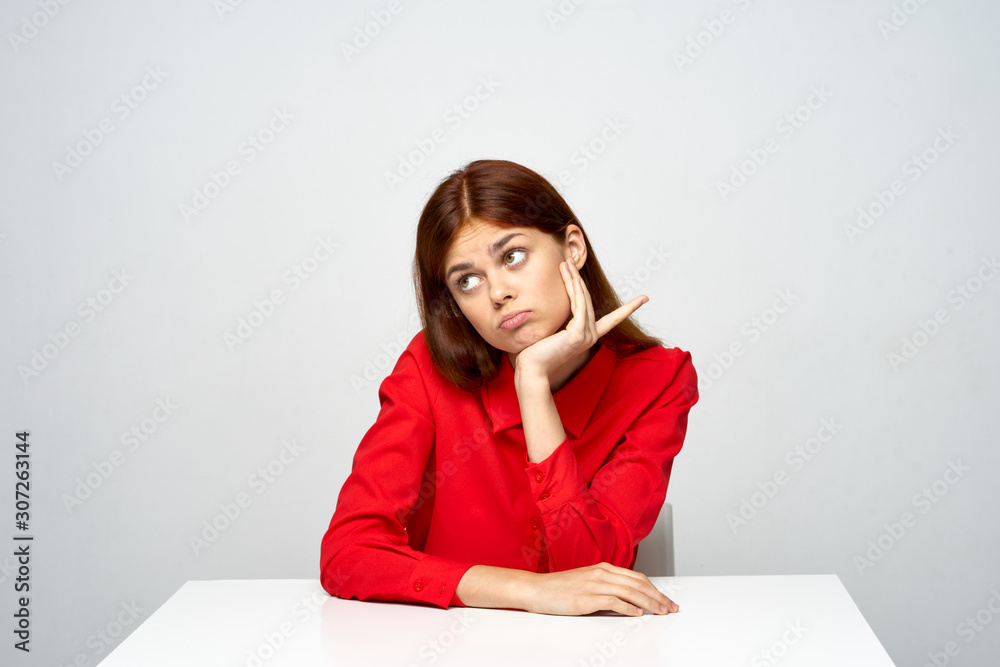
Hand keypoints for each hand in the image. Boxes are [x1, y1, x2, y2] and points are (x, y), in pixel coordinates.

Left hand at [514, 259, 647, 382]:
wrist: (532, 370)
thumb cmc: (537, 353)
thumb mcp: (553, 333)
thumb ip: (561, 321)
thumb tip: (556, 308)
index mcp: (588, 337)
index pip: (612, 320)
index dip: (628, 308)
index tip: (645, 298)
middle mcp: (591, 336)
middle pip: (587, 300)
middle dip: (578, 279)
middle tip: (569, 261)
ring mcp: (586, 335)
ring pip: (582, 300)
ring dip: (573, 279)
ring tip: (565, 262)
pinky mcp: (578, 333)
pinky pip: (578, 305)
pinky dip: (574, 288)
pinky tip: (569, 275)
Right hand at [521, 562, 678, 616]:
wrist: (537, 589)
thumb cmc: (560, 588)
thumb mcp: (587, 582)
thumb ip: (607, 587)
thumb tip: (627, 600)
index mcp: (603, 568)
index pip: (637, 577)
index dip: (654, 589)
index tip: (666, 600)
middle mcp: (601, 573)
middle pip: (638, 583)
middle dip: (658, 596)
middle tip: (670, 607)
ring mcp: (594, 584)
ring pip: (630, 592)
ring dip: (649, 603)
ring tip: (660, 612)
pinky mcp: (587, 597)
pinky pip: (613, 601)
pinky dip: (629, 608)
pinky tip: (637, 614)